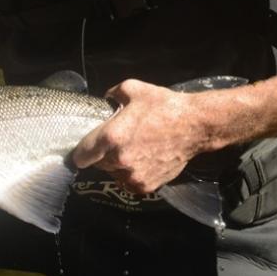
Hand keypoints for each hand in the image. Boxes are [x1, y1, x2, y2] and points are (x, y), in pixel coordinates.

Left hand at [70, 79, 213, 193]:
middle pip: (97, 165)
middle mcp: (120, 160)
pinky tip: (142, 159)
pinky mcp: (147, 186)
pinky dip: (131, 174)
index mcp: (111, 138)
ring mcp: (134, 176)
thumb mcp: (133, 89)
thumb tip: (105, 100)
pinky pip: (129, 183)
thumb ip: (111, 94)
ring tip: (133, 150)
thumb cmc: (164, 106)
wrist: (195, 126)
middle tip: (117, 143)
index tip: (87, 148)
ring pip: (113, 174)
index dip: (81, 152)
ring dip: (117, 166)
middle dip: (103, 155)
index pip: (80, 156)